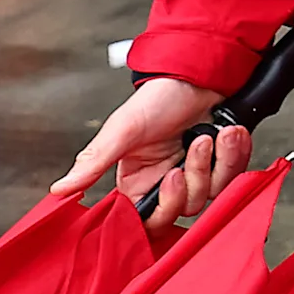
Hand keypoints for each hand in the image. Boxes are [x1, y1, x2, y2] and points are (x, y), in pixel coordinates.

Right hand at [53, 77, 248, 230]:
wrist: (198, 73)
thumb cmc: (159, 98)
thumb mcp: (123, 129)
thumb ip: (94, 162)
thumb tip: (59, 190)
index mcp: (137, 182)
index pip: (148, 220)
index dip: (163, 207)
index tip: (170, 179)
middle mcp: (165, 183)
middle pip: (184, 209)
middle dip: (194, 177)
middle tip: (193, 148)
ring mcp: (196, 175)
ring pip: (212, 194)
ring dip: (216, 160)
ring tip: (209, 132)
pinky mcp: (222, 165)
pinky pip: (234, 176)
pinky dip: (234, 152)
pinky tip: (228, 131)